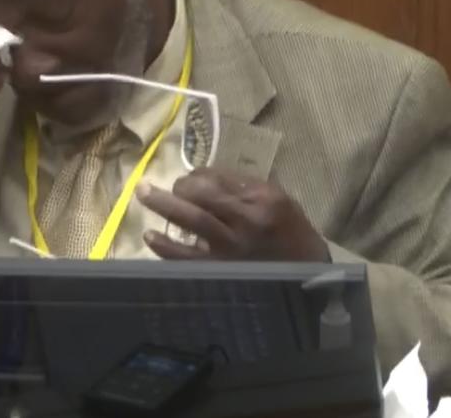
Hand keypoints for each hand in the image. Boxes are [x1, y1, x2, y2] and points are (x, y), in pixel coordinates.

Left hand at [136, 168, 329, 261]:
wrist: (307, 275)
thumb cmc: (292, 234)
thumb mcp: (279, 201)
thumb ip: (245, 188)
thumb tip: (207, 179)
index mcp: (262, 198)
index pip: (221, 178)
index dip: (198, 175)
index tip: (189, 178)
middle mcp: (247, 219)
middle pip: (204, 193)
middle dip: (179, 185)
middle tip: (165, 184)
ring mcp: (232, 246)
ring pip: (192, 219)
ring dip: (164, 205)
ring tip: (143, 194)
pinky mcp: (221, 269)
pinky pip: (187, 257)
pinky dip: (166, 247)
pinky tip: (150, 236)